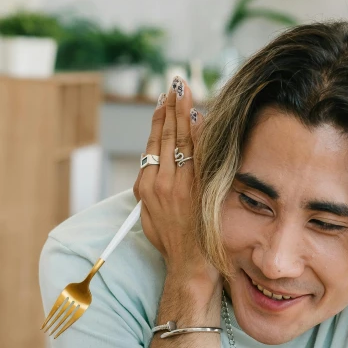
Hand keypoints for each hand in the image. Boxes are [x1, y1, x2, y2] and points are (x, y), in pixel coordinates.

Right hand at [134, 78, 219, 293]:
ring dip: (183, 113)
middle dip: (170, 107)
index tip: (162, 102)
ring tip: (184, 91)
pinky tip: (201, 116)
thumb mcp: (149, 216)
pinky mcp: (201, 188)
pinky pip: (200, 155)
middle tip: (175, 84)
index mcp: (147, 187)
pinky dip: (200, 134)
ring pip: (181, 142)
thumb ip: (148, 191)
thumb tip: (151, 172)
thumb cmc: (171, 242)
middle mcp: (163, 182)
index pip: (153, 144)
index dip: (157, 120)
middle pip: (166, 137)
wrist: (190, 263)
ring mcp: (183, 184)